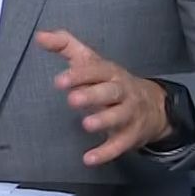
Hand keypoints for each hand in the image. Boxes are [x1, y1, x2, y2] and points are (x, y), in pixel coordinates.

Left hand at [37, 29, 170, 166]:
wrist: (154, 105)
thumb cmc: (110, 81)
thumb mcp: (90, 61)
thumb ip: (65, 46)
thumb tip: (40, 35)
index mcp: (109, 72)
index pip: (95, 70)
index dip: (79, 75)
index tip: (60, 81)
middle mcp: (122, 91)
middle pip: (110, 92)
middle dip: (93, 95)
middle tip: (73, 100)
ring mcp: (129, 113)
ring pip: (119, 116)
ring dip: (104, 120)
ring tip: (86, 125)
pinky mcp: (131, 135)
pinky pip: (120, 144)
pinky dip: (106, 152)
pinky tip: (89, 159)